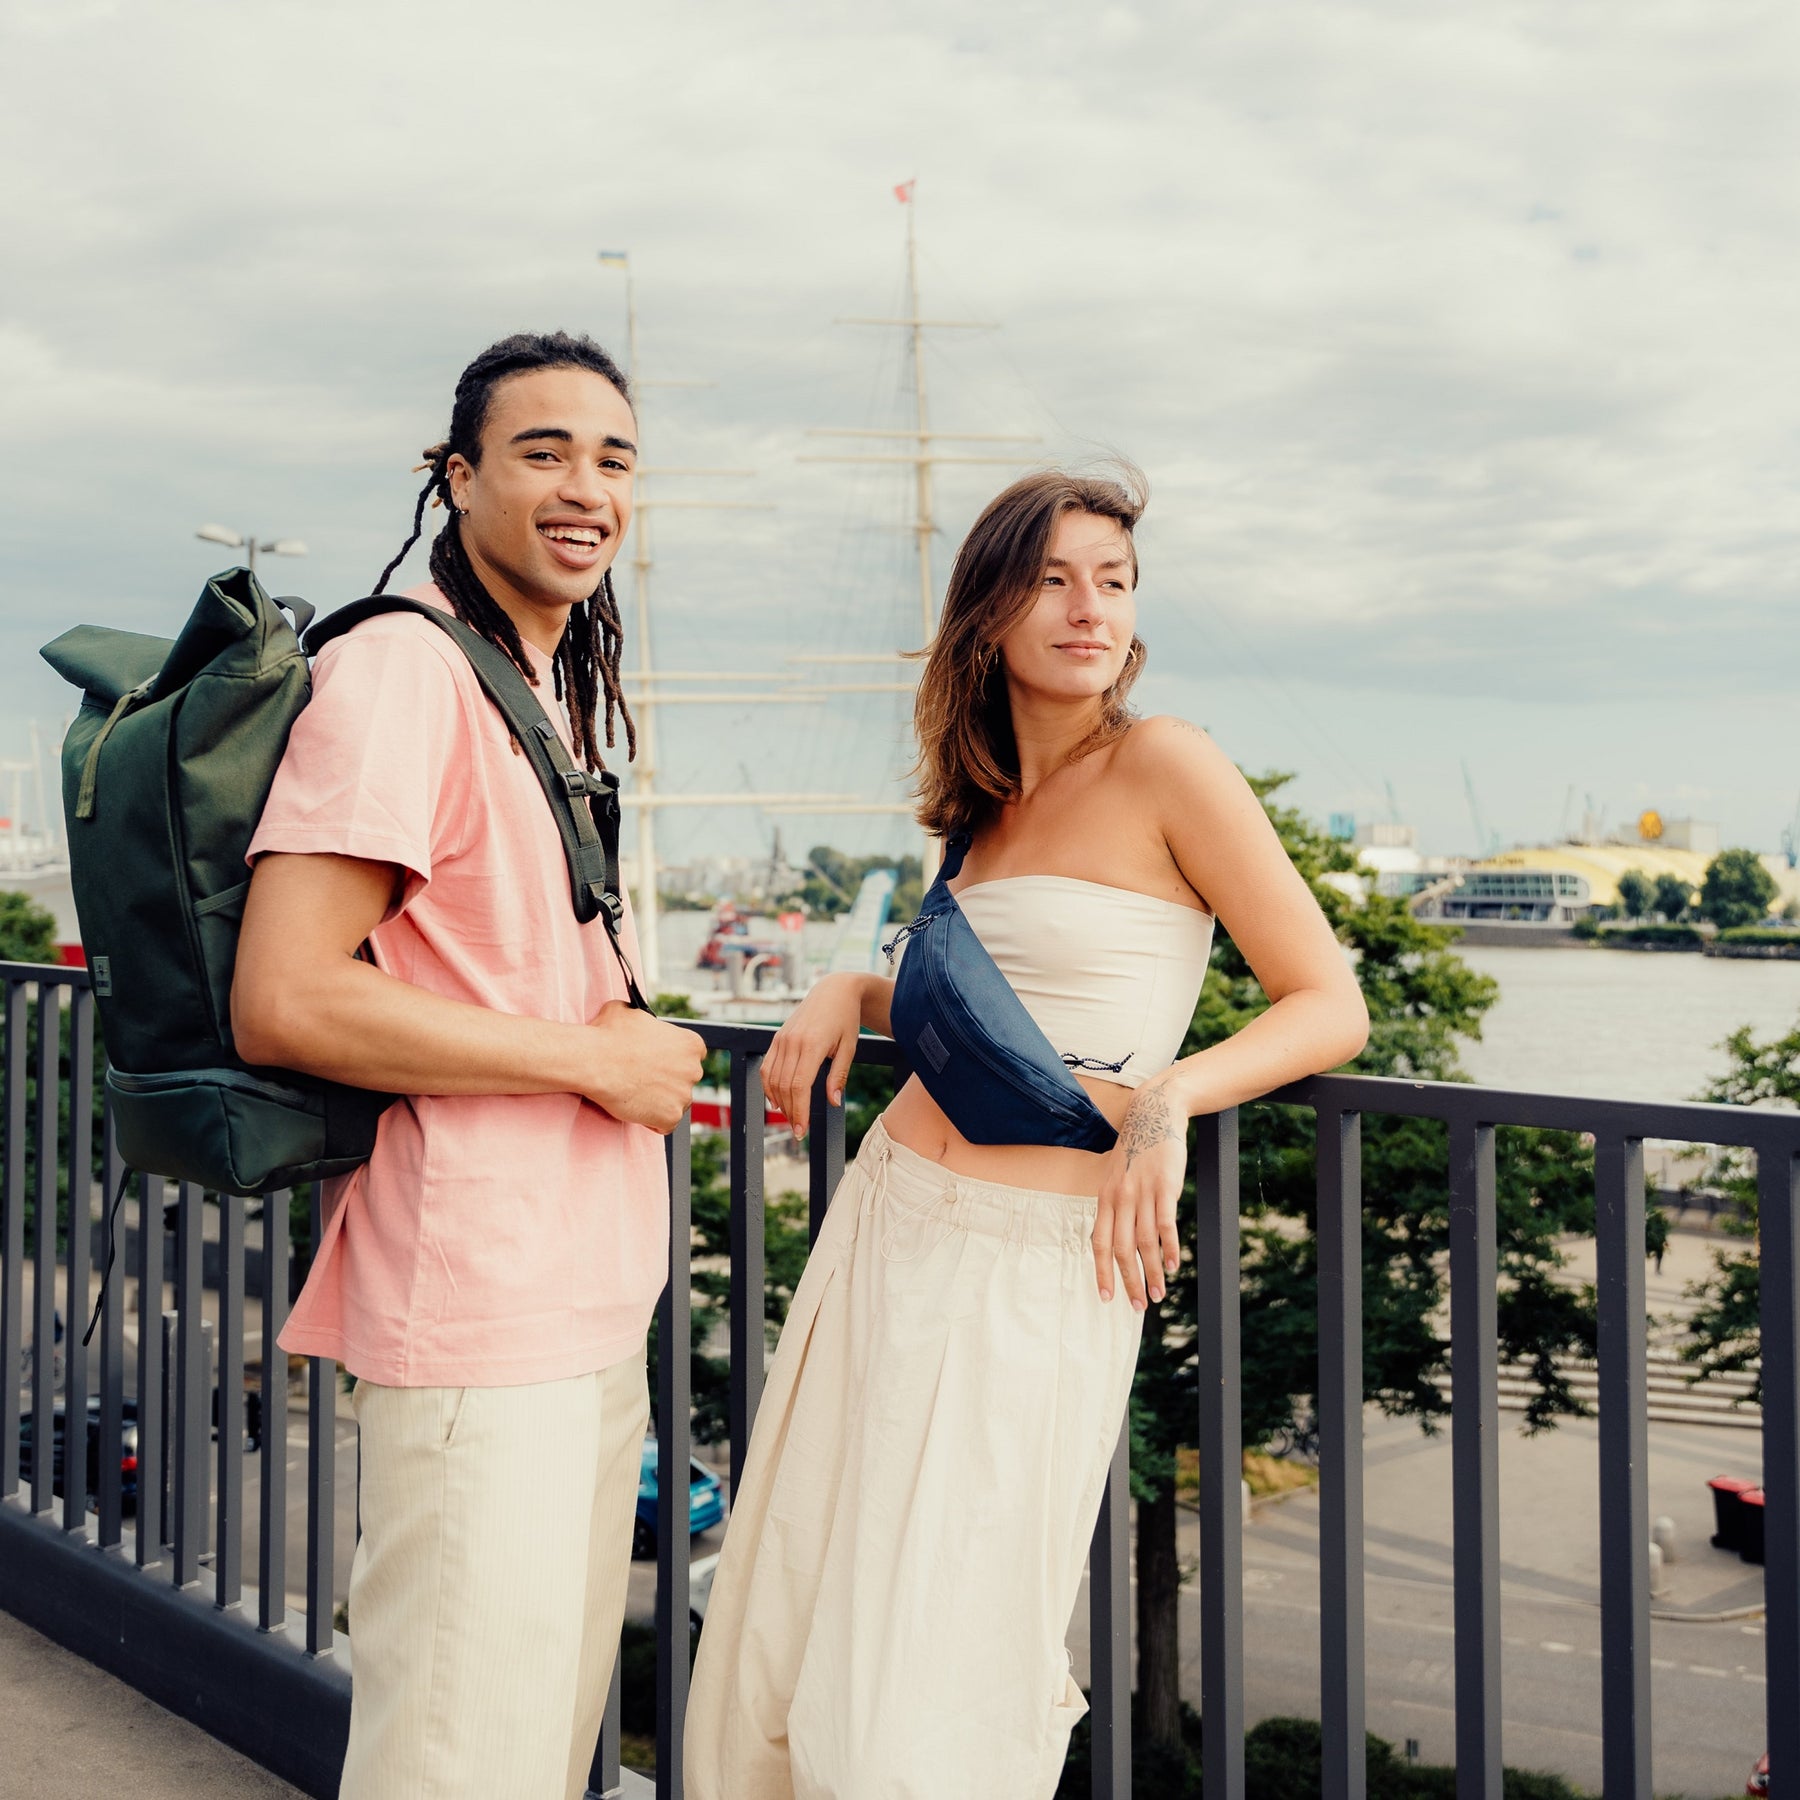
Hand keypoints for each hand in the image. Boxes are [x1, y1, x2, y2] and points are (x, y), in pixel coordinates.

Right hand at [583, 1002, 705, 1133]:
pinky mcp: (670, 1117)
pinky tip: (637, 1110)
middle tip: (643, 1080)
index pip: (691, 1056)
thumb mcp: (628, 1012)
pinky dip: (653, 1121)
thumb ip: (643, 1020)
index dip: (673, 1060)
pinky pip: (665, 1123)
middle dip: (668, 1081)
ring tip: (635, 1094)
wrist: (593, 1061)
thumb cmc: (608, 1035)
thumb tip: (637, 1019)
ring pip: (676, 1102)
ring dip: (660, 1101)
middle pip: (685, 1080)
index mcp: (690, 1044)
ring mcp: (684, 1095)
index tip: (659, 1064)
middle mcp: (693, 1069)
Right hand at [762, 974, 864, 1139]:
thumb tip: (832, 1102)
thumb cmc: (846, 1019)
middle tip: (798, 1130)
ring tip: (790, 1117)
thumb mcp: (849, 1048)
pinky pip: (767, 1066)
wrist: (834, 991)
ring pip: (771, 1078)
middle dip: (789, 1112)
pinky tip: (777, 1100)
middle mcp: (792, 1042)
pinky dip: (768, 1086)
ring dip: (779, 1102)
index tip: (801, 1129)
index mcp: (812, 1044)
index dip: (798, 1110)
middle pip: (784, 1086)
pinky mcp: (777, 1038)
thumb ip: (838, 1075)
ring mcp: (782, 1039)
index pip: (799, 1085)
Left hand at [1091, 1081, 1185, 1307]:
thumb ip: (1115, 1207)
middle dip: (1130, 1281)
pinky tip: (1173, 1266)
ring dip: (1152, 1272)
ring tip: (1159, 1294)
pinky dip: (1169, 1248)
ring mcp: (1141, 1193)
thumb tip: (1117, 1240)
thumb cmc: (1136, 1151)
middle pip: (1122, 1249)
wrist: (1154, 1115)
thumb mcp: (1115, 1177)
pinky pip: (1165, 1224)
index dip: (1102, 1272)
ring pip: (1144, 1242)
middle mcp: (1119, 1198)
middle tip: (1139, 1306)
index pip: (1100, 1243)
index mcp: (1105, 1198)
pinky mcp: (1165, 1187)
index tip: (1106, 1297)